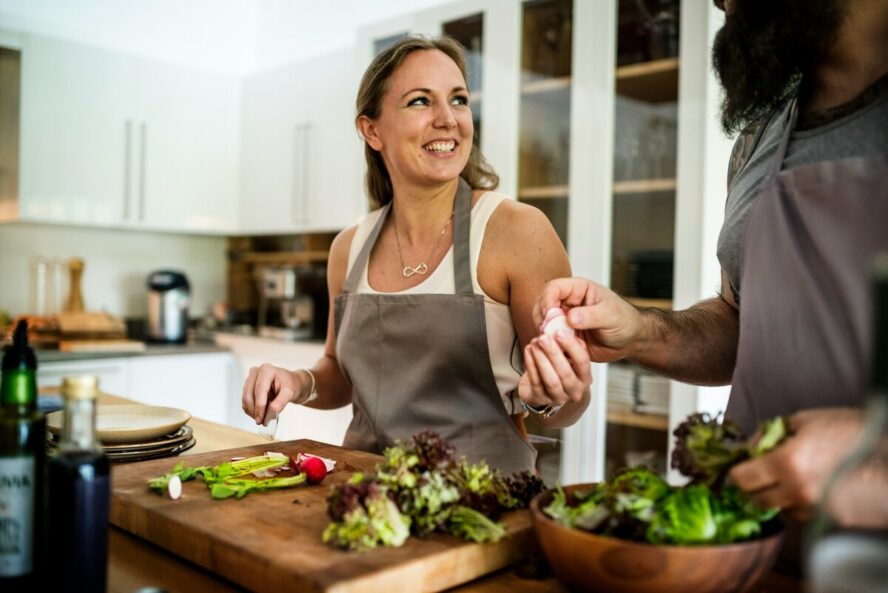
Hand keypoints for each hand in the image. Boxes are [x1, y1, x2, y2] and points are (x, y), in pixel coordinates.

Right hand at [242, 364, 304, 425]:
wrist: (290, 383)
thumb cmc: (291, 385)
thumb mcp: (289, 393)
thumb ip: (279, 404)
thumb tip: (268, 416)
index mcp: (266, 370)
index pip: (259, 390)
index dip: (259, 407)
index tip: (261, 419)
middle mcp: (255, 372)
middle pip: (249, 395)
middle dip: (254, 411)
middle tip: (261, 422)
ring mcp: (250, 379)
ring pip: (245, 399)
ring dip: (252, 411)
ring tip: (264, 417)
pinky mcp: (247, 387)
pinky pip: (245, 402)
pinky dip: (251, 410)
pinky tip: (260, 413)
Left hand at [518, 329, 591, 408]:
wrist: (544, 390)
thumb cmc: (557, 368)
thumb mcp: (567, 356)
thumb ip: (568, 343)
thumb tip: (564, 324)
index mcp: (584, 377)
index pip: (582, 362)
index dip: (572, 347)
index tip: (560, 332)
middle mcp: (574, 390)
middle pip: (565, 372)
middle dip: (553, 353)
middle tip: (543, 337)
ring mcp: (558, 397)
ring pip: (550, 379)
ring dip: (541, 359)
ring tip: (534, 343)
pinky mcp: (540, 398)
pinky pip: (535, 381)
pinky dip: (531, 364)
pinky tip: (528, 350)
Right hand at [534, 278, 642, 362]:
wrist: (630, 341)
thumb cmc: (625, 321)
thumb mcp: (611, 316)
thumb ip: (591, 316)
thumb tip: (570, 318)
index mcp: (578, 290)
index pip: (553, 288)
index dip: (547, 300)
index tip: (549, 316)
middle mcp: (568, 303)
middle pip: (542, 304)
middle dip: (541, 318)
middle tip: (547, 332)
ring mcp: (565, 320)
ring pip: (544, 323)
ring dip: (545, 333)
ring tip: (554, 343)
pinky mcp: (565, 336)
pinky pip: (551, 339)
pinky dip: (551, 345)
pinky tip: (560, 351)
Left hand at [729, 408, 864, 519]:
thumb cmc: (850, 430)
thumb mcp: (804, 421)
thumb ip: (770, 434)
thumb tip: (750, 448)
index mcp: (787, 462)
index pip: (741, 479)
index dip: (737, 472)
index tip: (740, 468)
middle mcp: (798, 491)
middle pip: (757, 501)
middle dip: (755, 487)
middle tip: (763, 474)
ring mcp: (817, 510)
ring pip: (781, 510)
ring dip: (781, 497)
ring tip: (797, 477)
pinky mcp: (833, 521)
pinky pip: (805, 515)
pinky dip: (803, 504)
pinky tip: (817, 486)